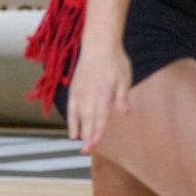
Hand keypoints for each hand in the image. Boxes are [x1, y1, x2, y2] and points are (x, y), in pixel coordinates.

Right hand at [66, 35, 131, 151]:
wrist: (99, 44)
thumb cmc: (115, 60)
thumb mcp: (125, 78)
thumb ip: (122, 97)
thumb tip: (125, 112)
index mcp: (103, 94)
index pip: (100, 118)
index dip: (97, 132)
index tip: (95, 144)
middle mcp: (89, 95)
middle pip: (87, 119)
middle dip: (86, 136)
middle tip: (85, 151)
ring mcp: (79, 91)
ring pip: (77, 114)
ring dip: (77, 128)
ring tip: (76, 140)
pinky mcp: (74, 87)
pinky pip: (70, 106)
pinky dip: (70, 117)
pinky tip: (71, 124)